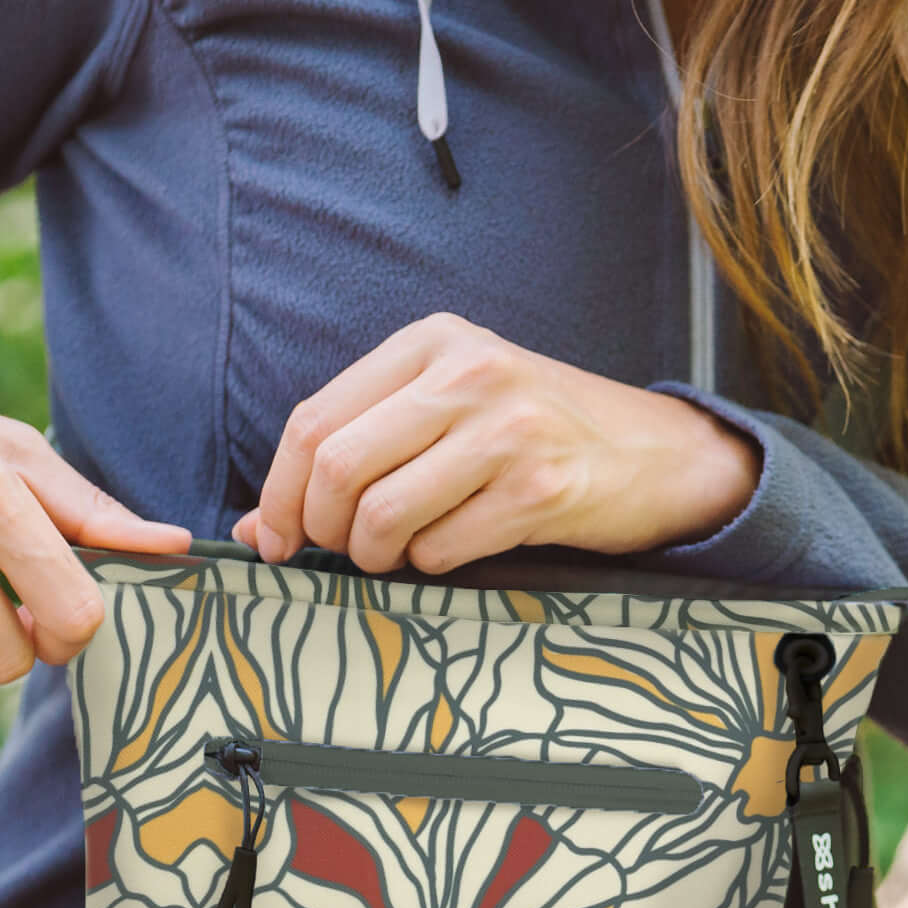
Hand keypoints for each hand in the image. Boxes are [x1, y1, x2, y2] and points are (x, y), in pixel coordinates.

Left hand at [235, 313, 759, 570]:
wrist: (653, 453)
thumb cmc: (532, 432)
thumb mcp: (446, 409)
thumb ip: (355, 448)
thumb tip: (255, 529)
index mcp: (433, 342)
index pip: (314, 419)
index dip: (278, 491)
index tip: (274, 535)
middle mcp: (469, 374)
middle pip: (338, 468)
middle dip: (319, 529)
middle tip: (338, 549)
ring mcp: (509, 429)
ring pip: (382, 514)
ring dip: (373, 555)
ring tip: (396, 552)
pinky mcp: (541, 487)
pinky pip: (441, 549)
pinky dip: (430, 565)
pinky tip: (453, 546)